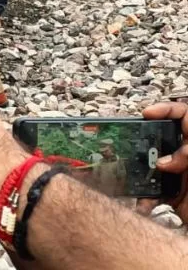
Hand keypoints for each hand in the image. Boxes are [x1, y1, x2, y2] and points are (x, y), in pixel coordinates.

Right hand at [137, 102, 187, 222]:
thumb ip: (187, 156)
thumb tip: (164, 162)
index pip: (186, 117)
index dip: (167, 110)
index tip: (147, 114)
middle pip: (163, 140)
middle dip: (147, 144)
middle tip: (137, 148)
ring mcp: (181, 177)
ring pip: (152, 167)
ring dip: (140, 175)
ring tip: (134, 179)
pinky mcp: (173, 197)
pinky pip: (152, 193)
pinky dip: (144, 199)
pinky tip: (143, 205)